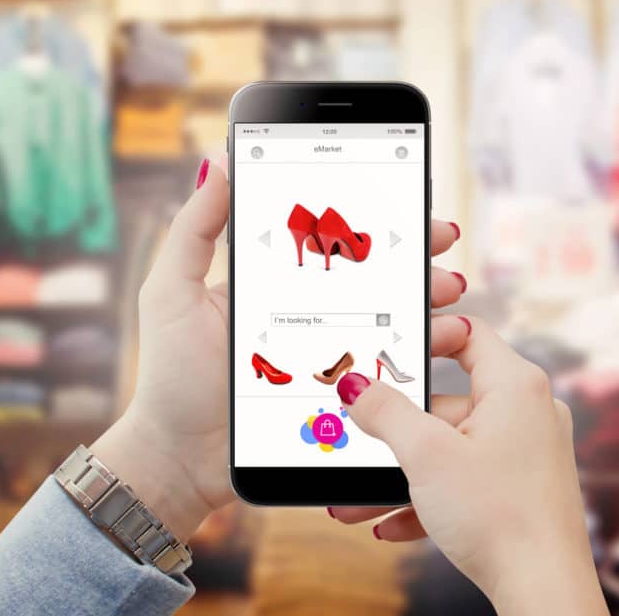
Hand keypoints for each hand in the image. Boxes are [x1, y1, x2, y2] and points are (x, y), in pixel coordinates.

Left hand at [92, 158, 468, 539]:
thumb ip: (195, 230)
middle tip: (441, 238)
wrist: (181, 456)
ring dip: (425, 295)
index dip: (368, 216)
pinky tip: (438, 338)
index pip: (328, 238)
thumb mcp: (172, 293)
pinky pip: (387, 366)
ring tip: (447, 287)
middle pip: (371, 273)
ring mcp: (328, 354)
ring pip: (390, 315)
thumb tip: (220, 162)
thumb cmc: (171, 374)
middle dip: (412, 251)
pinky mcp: (341, 395)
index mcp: (273, 282)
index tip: (404, 195)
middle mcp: (307, 312)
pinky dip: (418, 350)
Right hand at [330, 323, 608, 615]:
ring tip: (356, 499)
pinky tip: (390, 523)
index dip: (424, 335)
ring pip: (448, 450)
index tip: (385, 352)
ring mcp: (525, 452)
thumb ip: (385, 412)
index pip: (467, 334)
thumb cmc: (500, 518)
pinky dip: (427, 498)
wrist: (543, 593)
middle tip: (358, 435)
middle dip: (394, 430)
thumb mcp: (426, 455)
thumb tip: (356, 385)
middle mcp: (527, 412)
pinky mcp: (519, 488)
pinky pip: (463, 480)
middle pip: (445, 400)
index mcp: (515, 386)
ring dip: (400, 474)